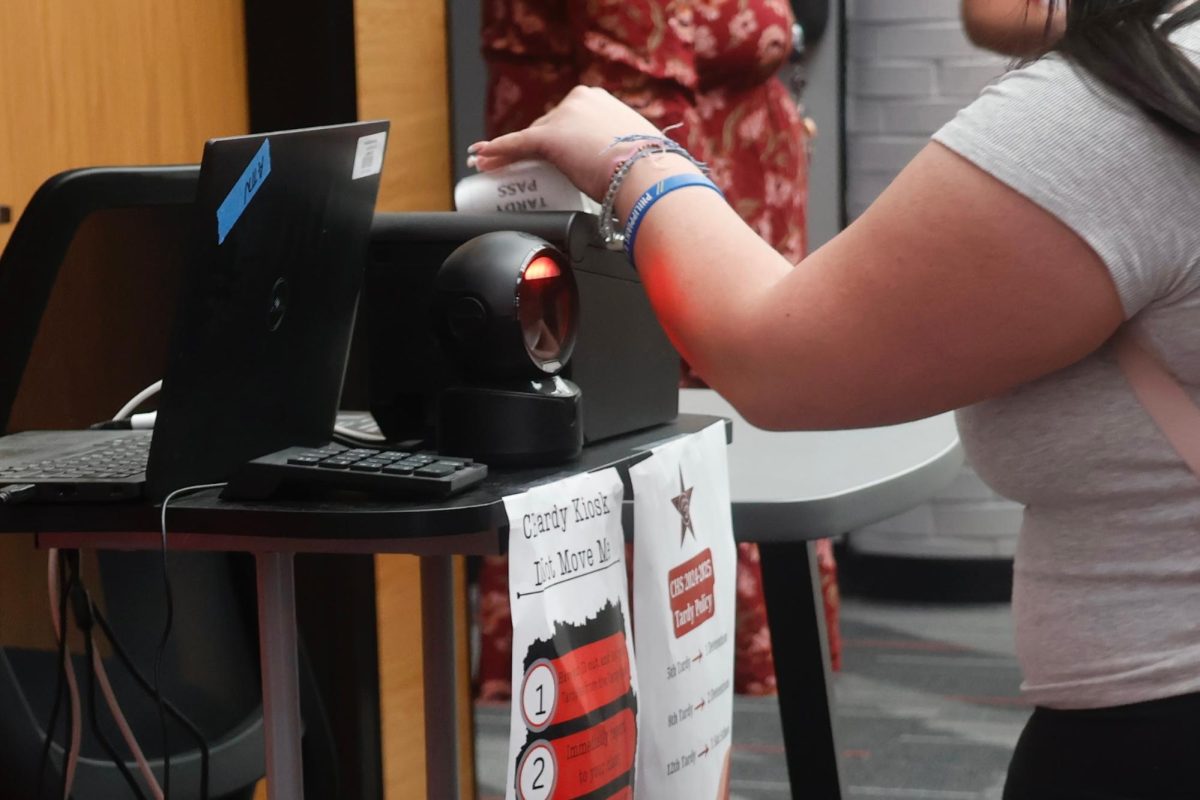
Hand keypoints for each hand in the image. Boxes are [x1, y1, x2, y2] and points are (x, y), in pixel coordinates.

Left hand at [469, 85, 661, 200]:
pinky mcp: (548, 138)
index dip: (557, 139)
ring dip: (511, 152)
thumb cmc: (648, 170)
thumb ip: (624, 151)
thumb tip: (626, 172)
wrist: (649, 174)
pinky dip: (496, 151)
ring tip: (497, 168)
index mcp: (601, 100)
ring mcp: (563, 117)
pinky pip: (515, 144)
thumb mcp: (636, 150)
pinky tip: (480, 158)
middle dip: (537, 149)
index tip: (555, 156)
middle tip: (535, 174)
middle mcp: (580, 99)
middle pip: (548, 127)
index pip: (569, 118)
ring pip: (531, 137)